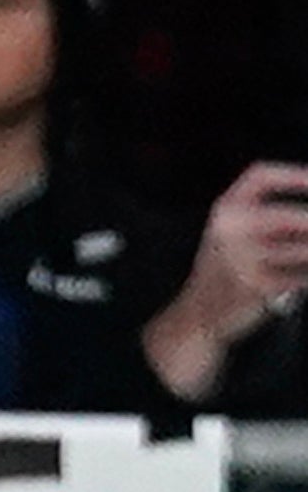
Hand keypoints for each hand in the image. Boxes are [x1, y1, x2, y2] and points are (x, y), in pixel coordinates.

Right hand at [184, 161, 307, 337]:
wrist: (194, 316)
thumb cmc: (223, 270)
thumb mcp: (230, 232)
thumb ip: (265, 213)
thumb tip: (307, 217)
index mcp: (223, 211)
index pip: (260, 176)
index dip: (294, 175)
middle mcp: (229, 230)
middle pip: (291, 216)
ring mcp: (241, 259)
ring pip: (303, 249)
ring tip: (302, 255)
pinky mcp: (255, 286)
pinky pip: (301, 276)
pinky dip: (304, 278)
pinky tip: (296, 280)